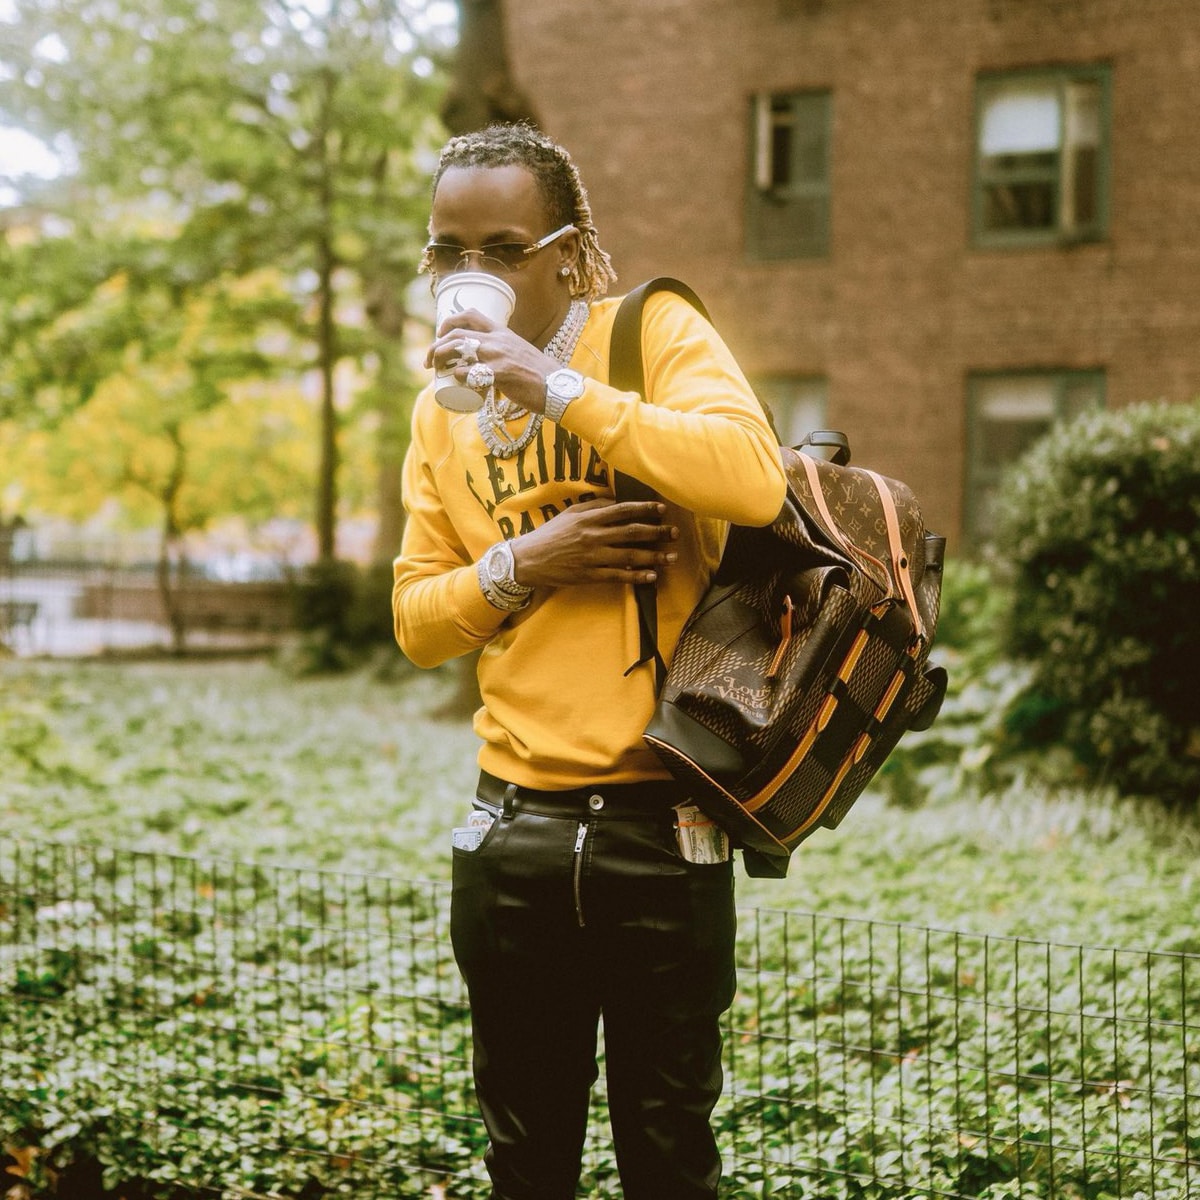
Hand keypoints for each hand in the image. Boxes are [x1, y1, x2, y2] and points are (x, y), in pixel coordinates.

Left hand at [426, 310, 557, 412]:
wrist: (557, 386)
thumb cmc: (538, 374)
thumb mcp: (519, 352)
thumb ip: (503, 352)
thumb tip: (485, 363)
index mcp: (502, 332)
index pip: (471, 314)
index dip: (449, 321)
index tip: (440, 334)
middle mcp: (498, 339)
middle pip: (458, 332)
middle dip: (436, 344)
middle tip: (429, 360)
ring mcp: (498, 355)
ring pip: (460, 347)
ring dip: (440, 356)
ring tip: (435, 369)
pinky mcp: (501, 374)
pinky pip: (472, 372)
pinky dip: (459, 376)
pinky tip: (457, 381)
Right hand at [510, 500, 678, 587]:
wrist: (528, 560)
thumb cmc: (550, 534)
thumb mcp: (569, 513)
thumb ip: (593, 506)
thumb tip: (617, 501)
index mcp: (589, 518)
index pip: (623, 510)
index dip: (645, 509)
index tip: (662, 509)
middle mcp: (593, 535)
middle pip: (632, 532)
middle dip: (657, 532)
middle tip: (675, 533)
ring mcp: (592, 557)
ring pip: (630, 555)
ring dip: (654, 556)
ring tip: (671, 557)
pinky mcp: (589, 575)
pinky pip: (618, 576)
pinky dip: (636, 577)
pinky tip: (652, 577)